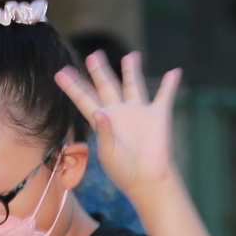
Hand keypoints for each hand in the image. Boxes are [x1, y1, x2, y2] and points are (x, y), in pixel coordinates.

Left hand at [54, 48, 179, 194]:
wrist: (146, 180)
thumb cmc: (123, 171)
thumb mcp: (109, 154)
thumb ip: (105, 133)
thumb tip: (99, 113)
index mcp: (102, 120)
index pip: (84, 98)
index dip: (72, 86)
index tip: (60, 72)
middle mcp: (119, 112)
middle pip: (106, 85)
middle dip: (99, 70)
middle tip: (93, 55)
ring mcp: (139, 112)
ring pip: (133, 84)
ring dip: (132, 70)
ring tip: (131, 56)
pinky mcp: (158, 116)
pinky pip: (165, 96)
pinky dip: (170, 84)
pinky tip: (175, 71)